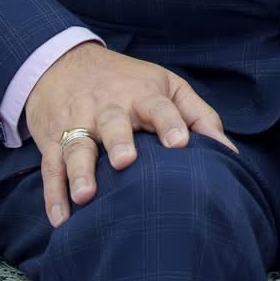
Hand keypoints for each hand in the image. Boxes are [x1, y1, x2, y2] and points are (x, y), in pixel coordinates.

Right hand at [23, 41, 233, 226]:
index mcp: (142, 95)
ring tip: (85, 196)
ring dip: (80, 172)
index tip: (180, 143)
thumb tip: (228, 151)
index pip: (159, 107)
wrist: (63, 61)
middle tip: (125, 162)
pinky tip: (60, 219)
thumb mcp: (166, 85)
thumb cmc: (128, 81)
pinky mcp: (52, 140)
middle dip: (118, 142)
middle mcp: (109, 108)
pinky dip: (53, 194)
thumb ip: (198, 115)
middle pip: (113, 123)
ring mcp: (77, 123)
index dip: (170, 123)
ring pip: (77, 147)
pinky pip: (51, 167)